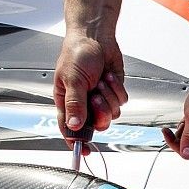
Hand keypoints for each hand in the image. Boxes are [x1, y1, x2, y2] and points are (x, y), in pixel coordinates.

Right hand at [53, 33, 127, 148]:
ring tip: (100, 81)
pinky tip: (108, 76)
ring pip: (112, 114)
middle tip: (95, 96)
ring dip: (109, 97)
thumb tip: (74, 125)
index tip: (84, 152)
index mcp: (67, 101)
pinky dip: (117, 89)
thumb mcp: (73, 79)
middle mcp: (84, 103)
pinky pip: (121, 102)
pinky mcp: (114, 92)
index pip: (70, 128)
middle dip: (100, 112)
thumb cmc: (77, 53)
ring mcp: (100, 98)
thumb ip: (75, 104)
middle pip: (97, 125)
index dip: (77, 142)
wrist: (96, 37)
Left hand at [161, 83, 188, 159]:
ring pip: (187, 142)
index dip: (175, 144)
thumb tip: (186, 154)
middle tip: (182, 122)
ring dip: (183, 131)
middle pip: (187, 149)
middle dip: (180, 137)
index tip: (167, 132)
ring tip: (188, 118)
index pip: (187, 154)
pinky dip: (186, 128)